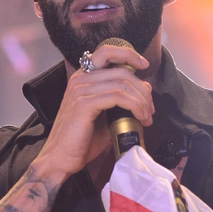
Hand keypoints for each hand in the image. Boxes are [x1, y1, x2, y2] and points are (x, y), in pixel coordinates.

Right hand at [34, 45, 154, 178]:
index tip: (145, 65)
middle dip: (142, 89)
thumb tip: (145, 87)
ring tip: (147, 117)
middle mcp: (80, 79)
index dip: (128, 54)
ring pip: (123, 84)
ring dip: (142, 101)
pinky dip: (135, 107)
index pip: (107, 52)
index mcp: (83, 77)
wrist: (61, 159)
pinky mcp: (84, 104)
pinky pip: (118, 97)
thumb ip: (123, 100)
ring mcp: (81, 90)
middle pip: (122, 70)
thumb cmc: (82, 140)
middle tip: (150, 109)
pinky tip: (140, 118)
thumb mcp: (107, 115)